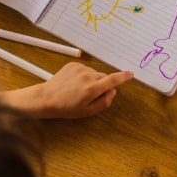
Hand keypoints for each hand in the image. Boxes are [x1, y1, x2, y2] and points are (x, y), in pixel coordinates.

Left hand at [0, 62, 133, 118]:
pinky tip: (73, 83)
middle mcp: (88, 76)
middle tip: (91, 95)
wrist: (46, 98)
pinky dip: (83, 75)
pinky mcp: (73, 64)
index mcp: (93, 89)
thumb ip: (104, 102)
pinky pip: (85, 69)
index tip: (131, 74)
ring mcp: (80, 69)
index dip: (123, 77)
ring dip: (92, 80)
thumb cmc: (67, 108)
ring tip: (78, 89)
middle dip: (102, 84)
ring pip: (94, 73)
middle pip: (104, 77)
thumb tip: (113, 92)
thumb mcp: (87, 112)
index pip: (113, 80)